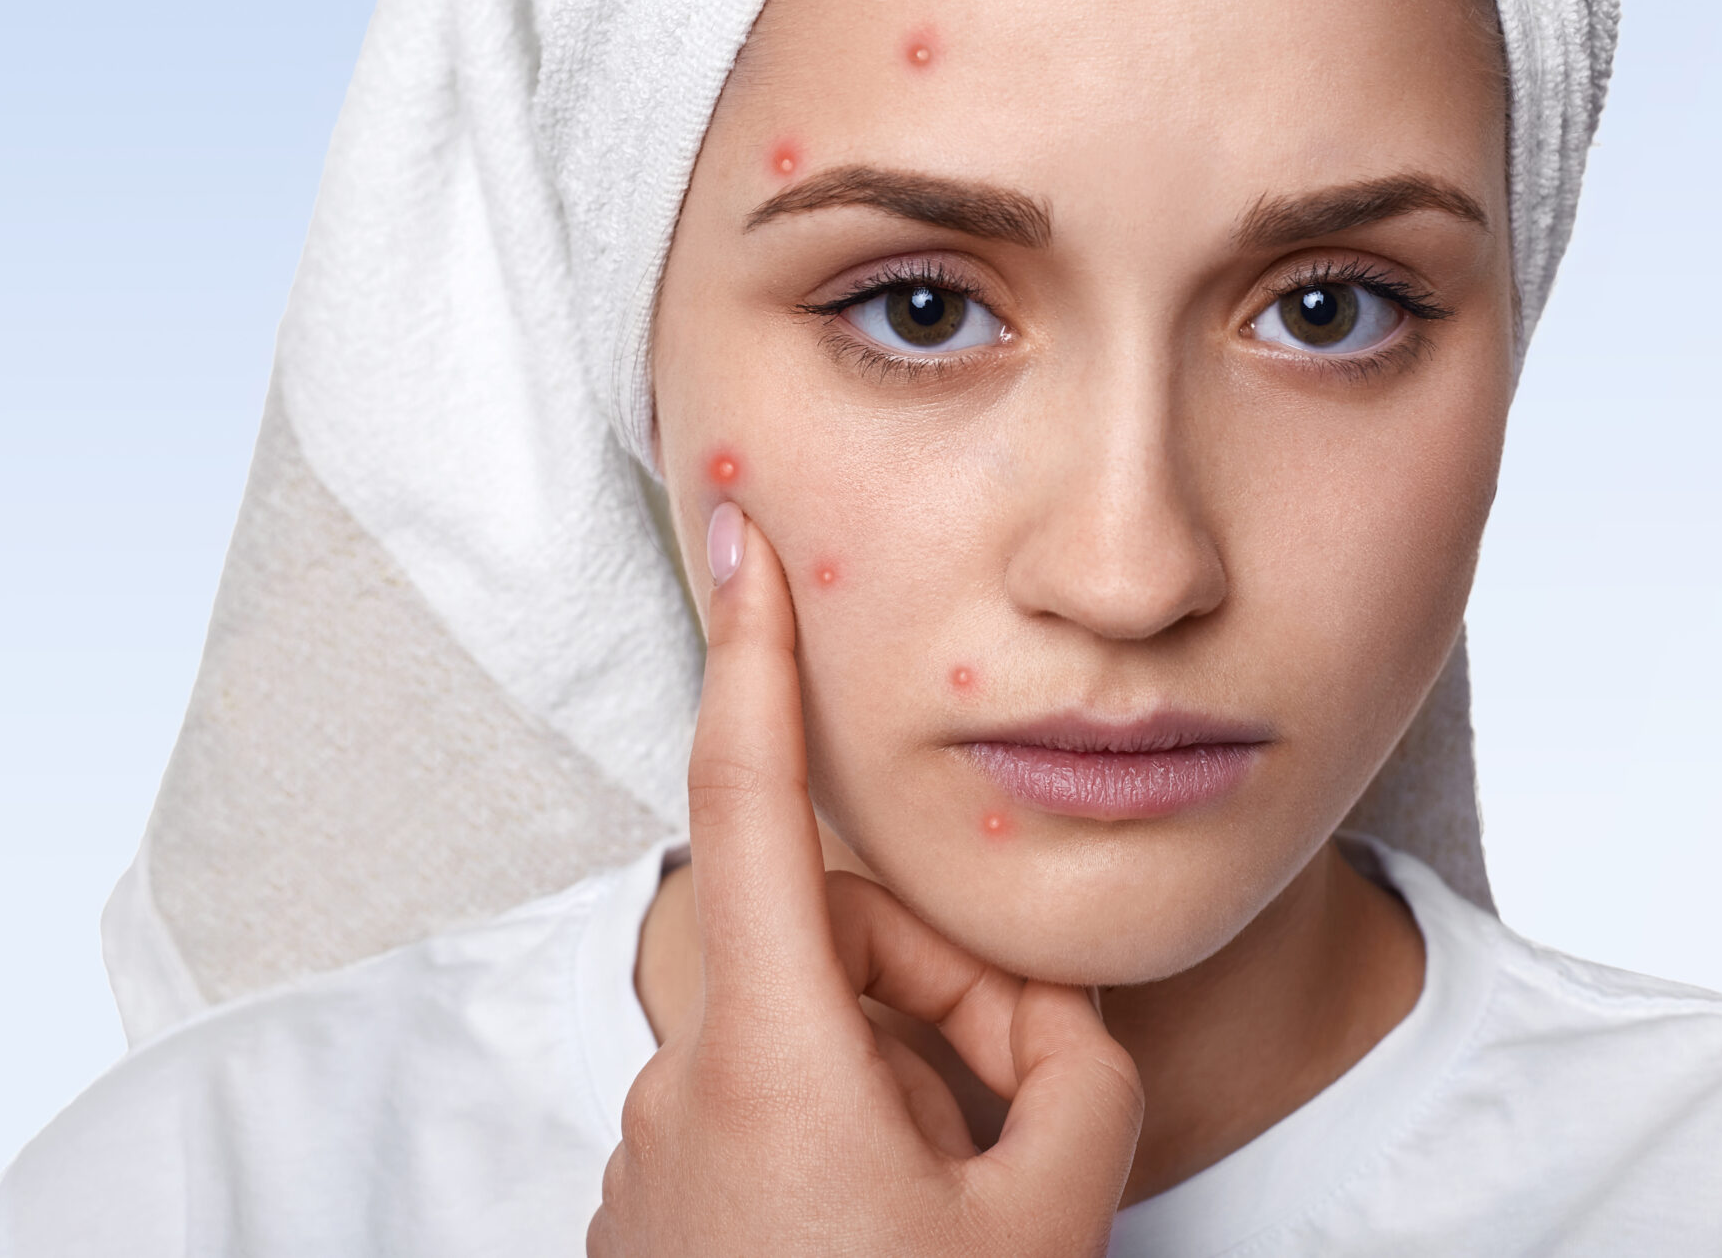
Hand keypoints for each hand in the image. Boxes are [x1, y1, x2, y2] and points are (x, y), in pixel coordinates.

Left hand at [588, 503, 1142, 1256]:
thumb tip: (1037, 1028)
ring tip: (973, 1198)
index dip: (747, 656)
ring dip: (900, 1080)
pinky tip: (898, 1240)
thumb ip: (1069, 1081)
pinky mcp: (652, 1214)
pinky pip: (763, 1117)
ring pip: (804, 1041)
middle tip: (1026, 1097)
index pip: (746, 802)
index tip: (735, 534)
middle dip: (931, 987)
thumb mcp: (1045, 1222)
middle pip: (822, 946)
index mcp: (770, 1054)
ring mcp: (656, 1152)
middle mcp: (686, 1080)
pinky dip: (845, 1142)